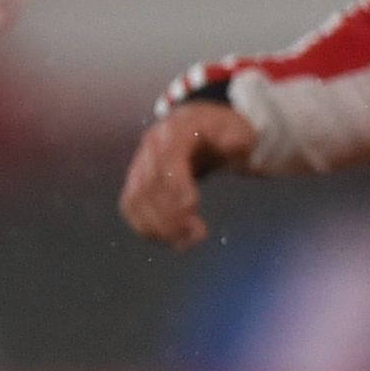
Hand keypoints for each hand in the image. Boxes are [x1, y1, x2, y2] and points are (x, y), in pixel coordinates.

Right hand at [119, 99, 256, 250]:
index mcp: (176, 130)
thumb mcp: (238, 129)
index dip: (176, 184)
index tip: (193, 207)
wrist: (200, 128)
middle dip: (171, 213)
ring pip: (136, 199)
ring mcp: (139, 164)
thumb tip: (235, 145)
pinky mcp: (135, 181)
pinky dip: (146, 227)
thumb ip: (237, 138)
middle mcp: (151, 146)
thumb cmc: (221, 132)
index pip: (168, 159)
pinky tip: (169, 239)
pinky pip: (131, 208)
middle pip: (149, 184)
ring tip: (185, 242)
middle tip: (198, 235)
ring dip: (158, 225)